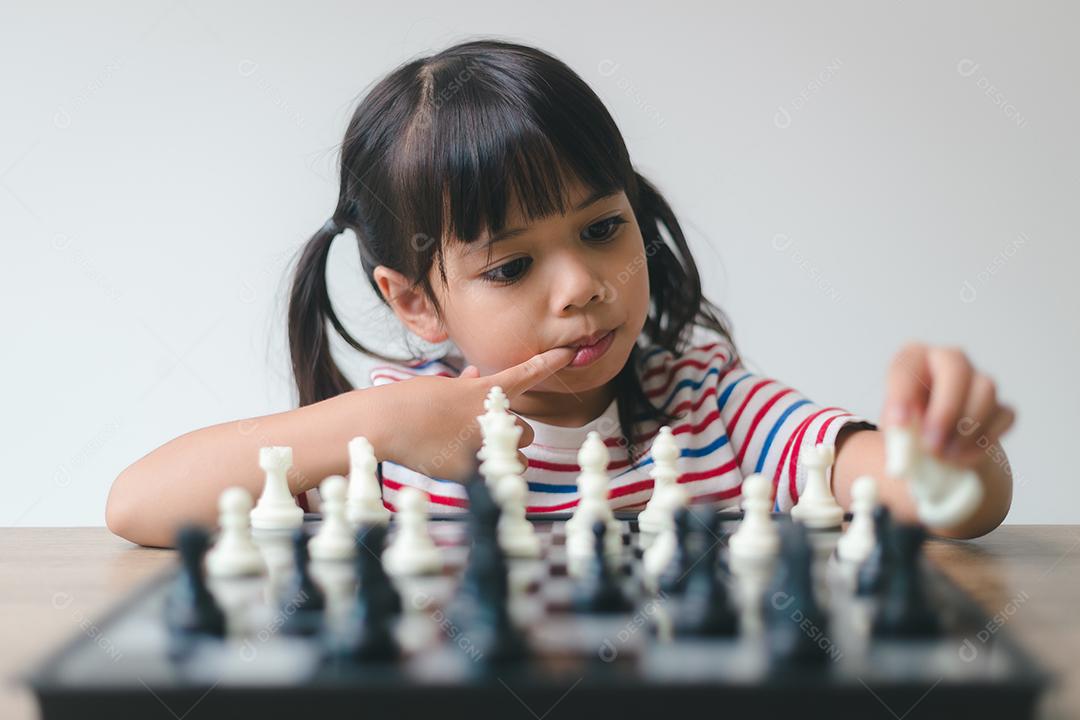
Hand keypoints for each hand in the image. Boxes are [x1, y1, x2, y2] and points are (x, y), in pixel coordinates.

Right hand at [374, 346, 576, 481]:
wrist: (384, 423)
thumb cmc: (407, 401)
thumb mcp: (440, 387)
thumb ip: (464, 386)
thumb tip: (471, 376)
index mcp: (483, 391)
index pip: (526, 374)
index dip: (550, 363)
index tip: (569, 353)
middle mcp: (489, 416)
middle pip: (527, 432)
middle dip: (512, 437)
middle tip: (486, 437)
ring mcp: (482, 444)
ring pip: (517, 458)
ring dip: (505, 458)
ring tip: (478, 456)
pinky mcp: (471, 470)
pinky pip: (494, 477)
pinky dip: (482, 476)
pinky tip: (460, 469)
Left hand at [883, 343, 1015, 468]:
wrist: (936, 452)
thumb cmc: (907, 434)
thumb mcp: (893, 434)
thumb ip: (898, 436)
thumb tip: (905, 447)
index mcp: (912, 360)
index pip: (907, 364)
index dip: (902, 394)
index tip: (898, 425)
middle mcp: (947, 362)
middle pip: (956, 367)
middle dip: (946, 410)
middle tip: (932, 445)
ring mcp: (977, 380)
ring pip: (985, 390)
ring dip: (967, 427)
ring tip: (946, 456)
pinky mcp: (1000, 406)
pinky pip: (1004, 415)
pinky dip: (986, 439)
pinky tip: (965, 457)